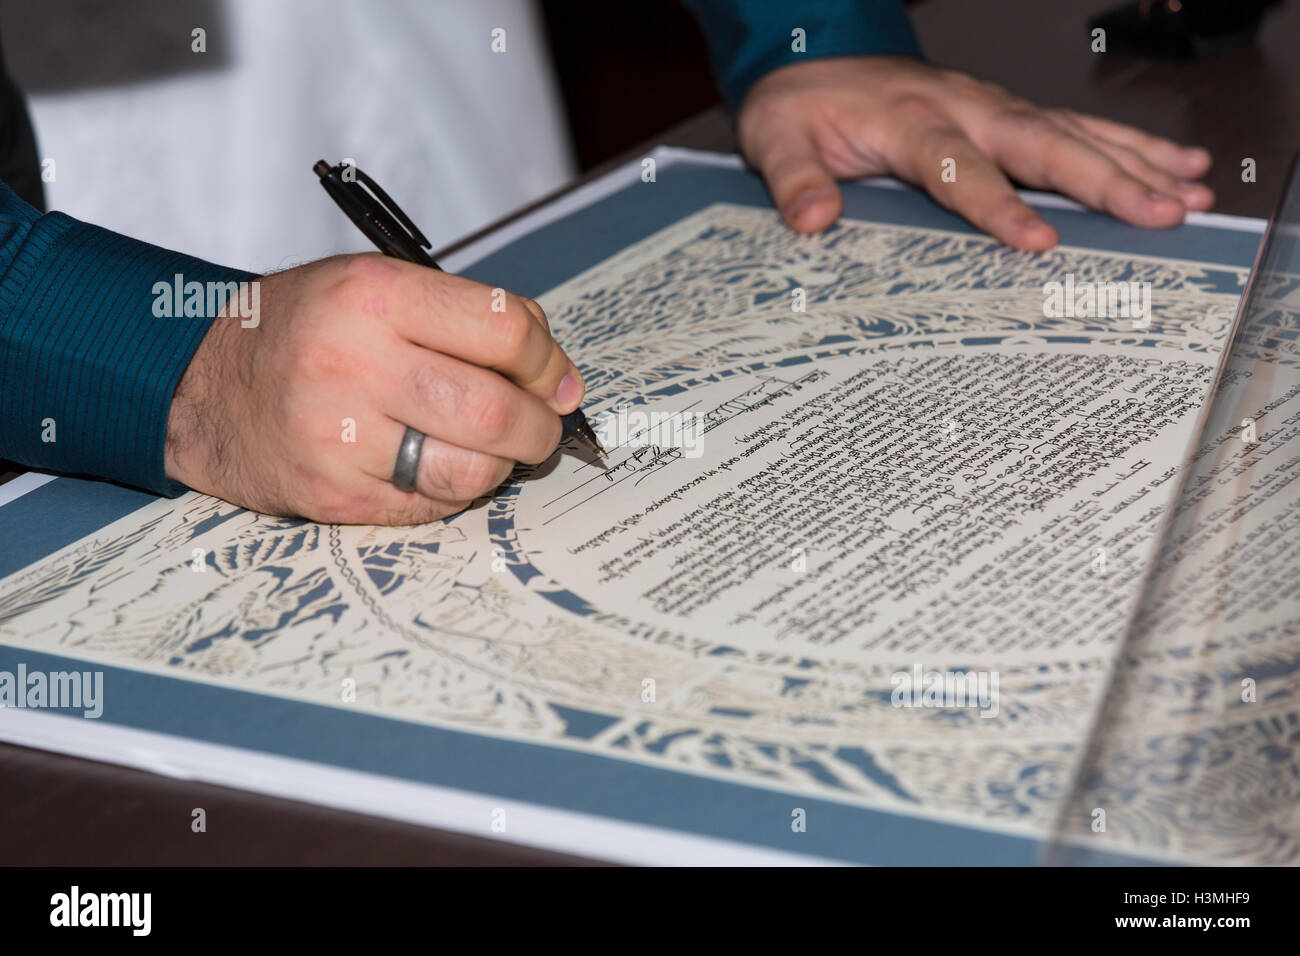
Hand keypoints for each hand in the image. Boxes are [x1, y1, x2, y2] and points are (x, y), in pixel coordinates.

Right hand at [165, 254, 583, 524]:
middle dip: (539, 427)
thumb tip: (558, 380)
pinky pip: (432, 507)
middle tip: (542, 428)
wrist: (201, 384)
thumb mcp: (375, 287)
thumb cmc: (305, 330)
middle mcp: (354, 363)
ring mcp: (339, 437)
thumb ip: (465, 320)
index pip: (504, 330)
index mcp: (374, 295)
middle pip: (495, 411)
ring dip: (502, 465)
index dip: (548, 362)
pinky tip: (437, 466)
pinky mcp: (333, 496)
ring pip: (472, 471)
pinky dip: (453, 491)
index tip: (556, 380)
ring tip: (490, 448)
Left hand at [737, 56, 1214, 250]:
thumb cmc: (800, 107)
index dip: (998, 205)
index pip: (959, 166)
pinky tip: (1177, 163)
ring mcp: (990, 106)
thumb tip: (814, 219)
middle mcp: (962, 107)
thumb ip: (793, 180)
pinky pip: (1075, 126)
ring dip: (1135, 163)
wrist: (811, 60)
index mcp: (908, 119)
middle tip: (1161, 214)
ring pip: (1073, 132)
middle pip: (1041, 144)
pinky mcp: (1005, 112)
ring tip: (1192, 195)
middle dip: (1105, 181)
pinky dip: (1129, 144)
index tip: (1037, 242)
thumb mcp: (775, 141)